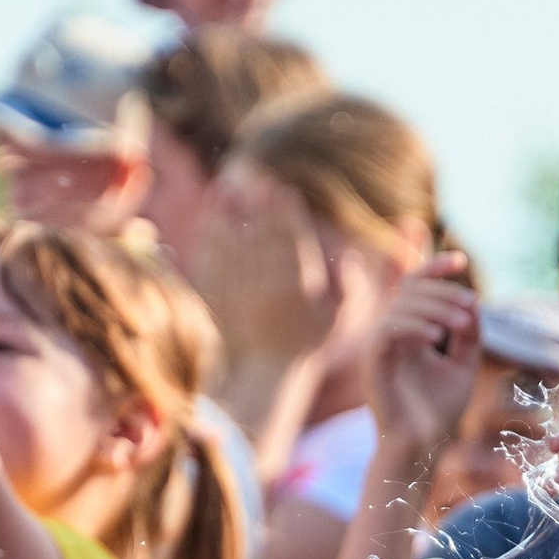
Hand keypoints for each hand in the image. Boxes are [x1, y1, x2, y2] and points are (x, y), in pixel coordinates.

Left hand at [187, 168, 342, 368]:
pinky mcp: (215, 298)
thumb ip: (350, 288)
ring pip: (230, 242)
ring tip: (223, 190)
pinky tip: (207, 222)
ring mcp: (237, 290)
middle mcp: (266, 284)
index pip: (292, 238)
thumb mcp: (337, 322)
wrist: (263, 378)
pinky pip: (209, 260)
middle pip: (260, 234)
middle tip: (253, 180)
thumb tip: (351, 254)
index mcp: (297, 285)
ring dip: (225, 213)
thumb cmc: (305, 349)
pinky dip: (207, 237)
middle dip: (256, 205)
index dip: (286, 212)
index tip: (282, 190)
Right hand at [367, 264, 480, 454]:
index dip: (435, 267)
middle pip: (410, 289)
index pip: (416, 285)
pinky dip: (414, 328)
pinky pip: (388, 330)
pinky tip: (438, 339)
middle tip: (470, 306)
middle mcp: (391, 332)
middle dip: (443, 291)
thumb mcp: (464, 365)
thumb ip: (469, 335)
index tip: (461, 261)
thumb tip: (473, 301)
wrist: (422, 446)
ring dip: (435, 309)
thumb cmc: (439, 410)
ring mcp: (379, 346)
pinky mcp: (372, 361)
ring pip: (400, 306)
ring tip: (462, 324)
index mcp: (409, 330)